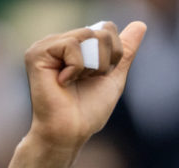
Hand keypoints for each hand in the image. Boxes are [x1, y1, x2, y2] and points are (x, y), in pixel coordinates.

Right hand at [25, 21, 146, 150]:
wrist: (70, 132)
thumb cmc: (89, 110)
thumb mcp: (114, 76)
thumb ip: (125, 50)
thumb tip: (141, 23)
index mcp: (75, 45)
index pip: (107, 28)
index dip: (115, 54)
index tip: (101, 76)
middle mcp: (59, 41)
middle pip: (101, 30)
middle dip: (106, 61)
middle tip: (89, 80)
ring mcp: (46, 45)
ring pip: (88, 35)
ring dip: (93, 65)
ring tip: (77, 81)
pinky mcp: (37, 52)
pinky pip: (72, 44)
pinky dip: (77, 68)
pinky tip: (64, 82)